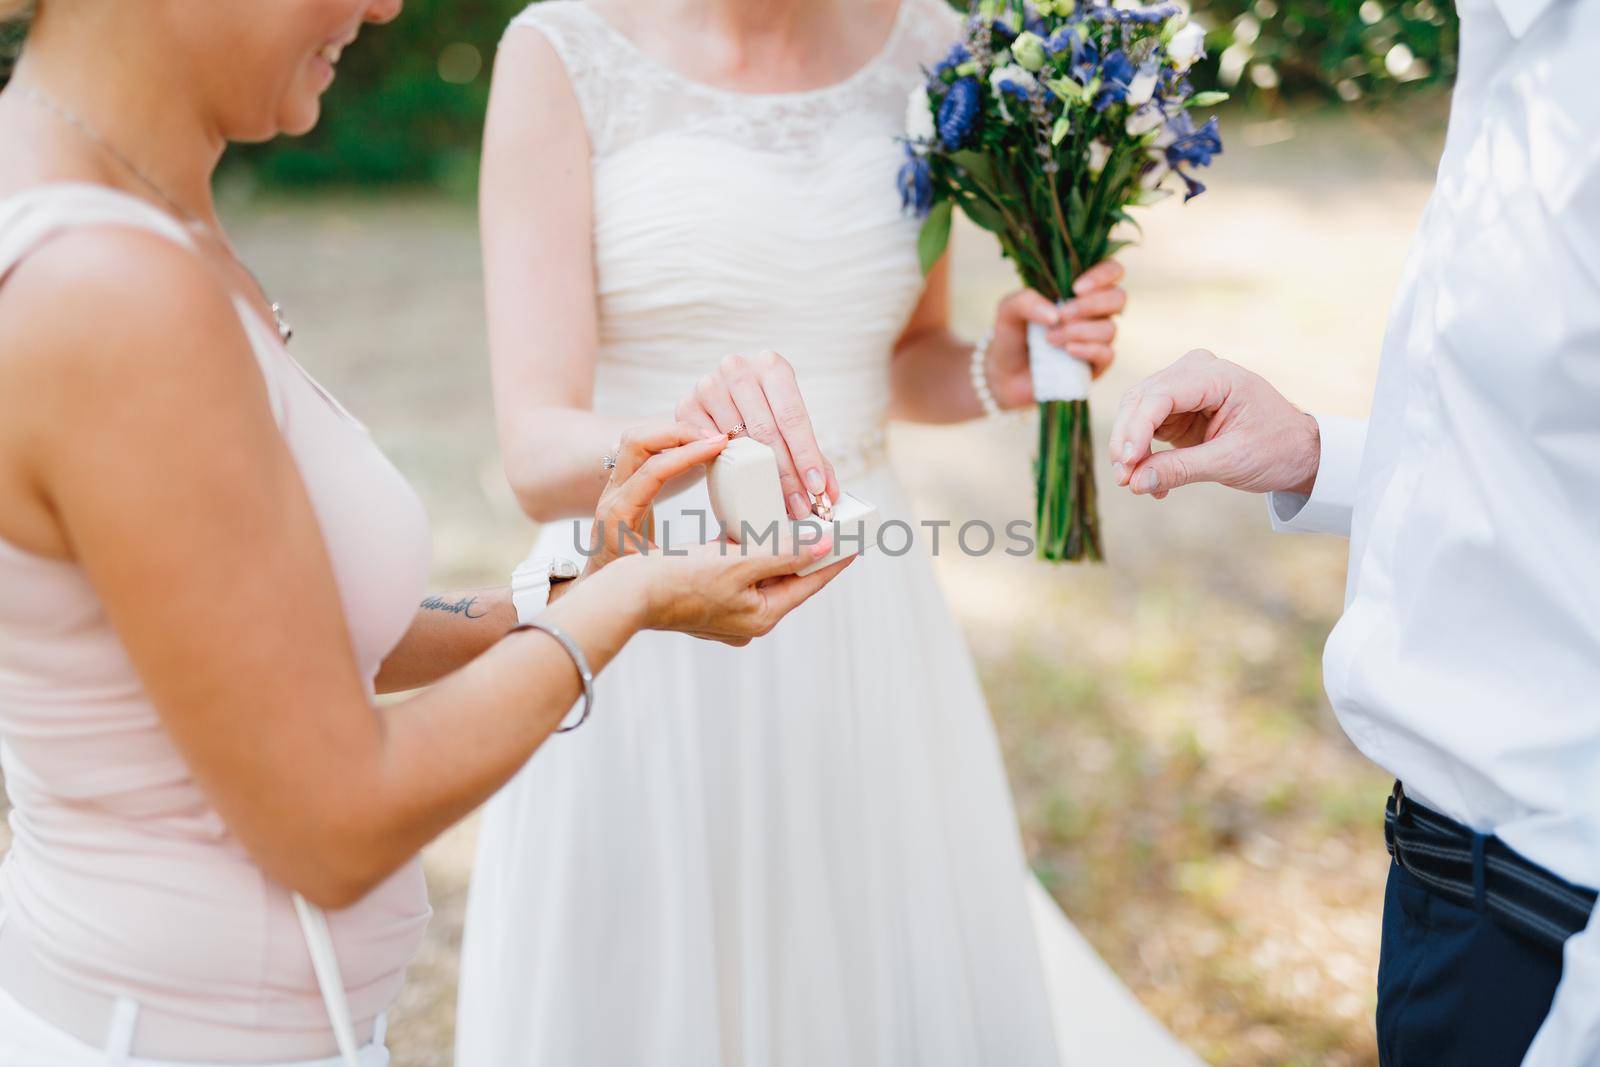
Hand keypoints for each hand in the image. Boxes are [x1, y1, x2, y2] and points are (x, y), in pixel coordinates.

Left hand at [585, 421, 727, 574]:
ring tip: (708, 439)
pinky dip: (670, 441)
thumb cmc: (631, 582)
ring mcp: (616, 484)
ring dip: (672, 432)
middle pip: (637, 440)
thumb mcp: (666, 570)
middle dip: (678, 432)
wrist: (603, 581)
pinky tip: (694, 446)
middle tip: (716, 437)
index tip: (719, 446)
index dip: (689, 453)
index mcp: (621, 514)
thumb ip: (699, 555)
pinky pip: (643, 448)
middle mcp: (613, 493)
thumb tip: (744, 542)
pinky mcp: (625, 481)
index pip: (655, 469)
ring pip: (637, 438)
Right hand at [632, 535, 851, 646]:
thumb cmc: (679, 580)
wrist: (627, 595)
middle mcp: (748, 618)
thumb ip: (782, 553)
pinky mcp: (709, 598)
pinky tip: (749, 527)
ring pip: (762, 572)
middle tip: (826, 522)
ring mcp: (728, 610)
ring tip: (793, 519)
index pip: (809, 583)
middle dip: (803, 548)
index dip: (833, 559)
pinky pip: (739, 571)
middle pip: (787, 577)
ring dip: (774, 546)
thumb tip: (822, 546)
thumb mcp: (738, 563)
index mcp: (762, 616)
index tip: (855, 541)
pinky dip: (746, 550)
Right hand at [675, 350, 838, 518]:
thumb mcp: (788, 425)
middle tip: (798, 506)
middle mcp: (738, 368)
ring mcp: (709, 384)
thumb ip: (812, 456)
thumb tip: (829, 493)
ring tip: (775, 504)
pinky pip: (708, 444)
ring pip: (738, 440)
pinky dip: (725, 466)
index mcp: (771, 366)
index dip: (806, 456)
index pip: (792, 416)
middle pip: (766, 431)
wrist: (719, 400)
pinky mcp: (686, 404)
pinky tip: (741, 485)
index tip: (817, 488)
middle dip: (785, 474)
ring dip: (757, 477)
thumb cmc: (761, 411)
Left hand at [985, 260, 1125, 408]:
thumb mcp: (1008, 310)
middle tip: (1061, 315)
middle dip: (1091, 305)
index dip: (1103, 275)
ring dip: (1078, 332)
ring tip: (1049, 339)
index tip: (1076, 288)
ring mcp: (1098, 339)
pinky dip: (1087, 350)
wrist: (1006, 375)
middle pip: (1118, 298)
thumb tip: (1055, 313)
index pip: (1111, 270)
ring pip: (1110, 329)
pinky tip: (1067, 351)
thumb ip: (1026, 301)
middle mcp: (1095, 312)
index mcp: (1080, 290)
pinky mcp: (1097, 365)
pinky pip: (1107, 354)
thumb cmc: (1012, 335)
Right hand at [1107, 349, 1320, 499]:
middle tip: (1124, 480)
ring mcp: (1184, 386)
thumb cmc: (1275, 449)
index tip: (1126, 465)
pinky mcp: (1176, 406)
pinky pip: (1144, 425)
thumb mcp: (1230, 462)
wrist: (1297, 450)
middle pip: (1141, 400)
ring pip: (1135, 411)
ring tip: (1134, 483)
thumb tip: (1134, 483)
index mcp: (1217, 376)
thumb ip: (1180, 469)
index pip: (1160, 396)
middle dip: (1126, 440)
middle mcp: (1196, 372)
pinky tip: (1149, 478)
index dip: (1136, 430)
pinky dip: (1141, 452)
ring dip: (1129, 448)